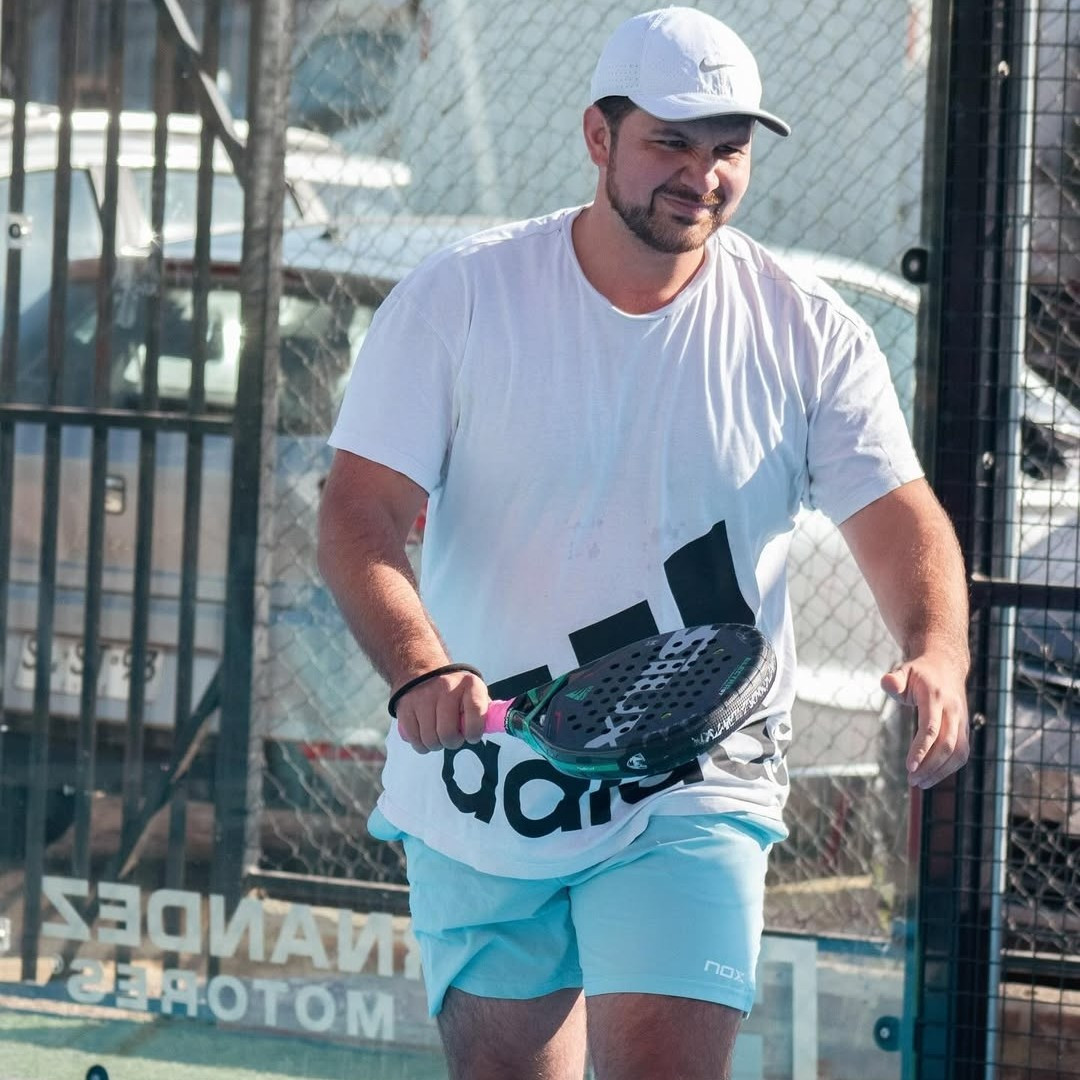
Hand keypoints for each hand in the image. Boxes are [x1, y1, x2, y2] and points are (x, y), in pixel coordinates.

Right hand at [393, 669, 490, 751]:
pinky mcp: (406, 707)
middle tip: (453, 737)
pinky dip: (421, 744)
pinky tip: (425, 735)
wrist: (421, 672)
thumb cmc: (454, 690)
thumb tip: (497, 726)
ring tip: (439, 735)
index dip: (474, 731)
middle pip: (448, 733)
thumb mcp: (473, 693)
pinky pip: (414, 739)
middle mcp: (445, 688)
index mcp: (469, 685)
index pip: (476, 712)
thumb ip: (484, 711)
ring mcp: (423, 697)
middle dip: (452, 742)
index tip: (472, 736)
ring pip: (430, 739)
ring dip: (436, 744)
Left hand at [881, 654, 969, 788]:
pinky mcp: (965, 729)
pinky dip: (948, 768)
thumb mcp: (903, 670)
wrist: (946, 666)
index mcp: (935, 696)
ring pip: (959, 752)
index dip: (921, 749)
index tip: (909, 767)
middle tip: (912, 779)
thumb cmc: (919, 672)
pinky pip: (961, 753)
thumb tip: (886, 683)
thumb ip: (894, 679)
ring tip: (920, 782)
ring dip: (941, 772)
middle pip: (947, 745)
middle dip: (930, 766)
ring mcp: (962, 720)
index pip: (931, 728)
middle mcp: (953, 710)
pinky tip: (931, 775)